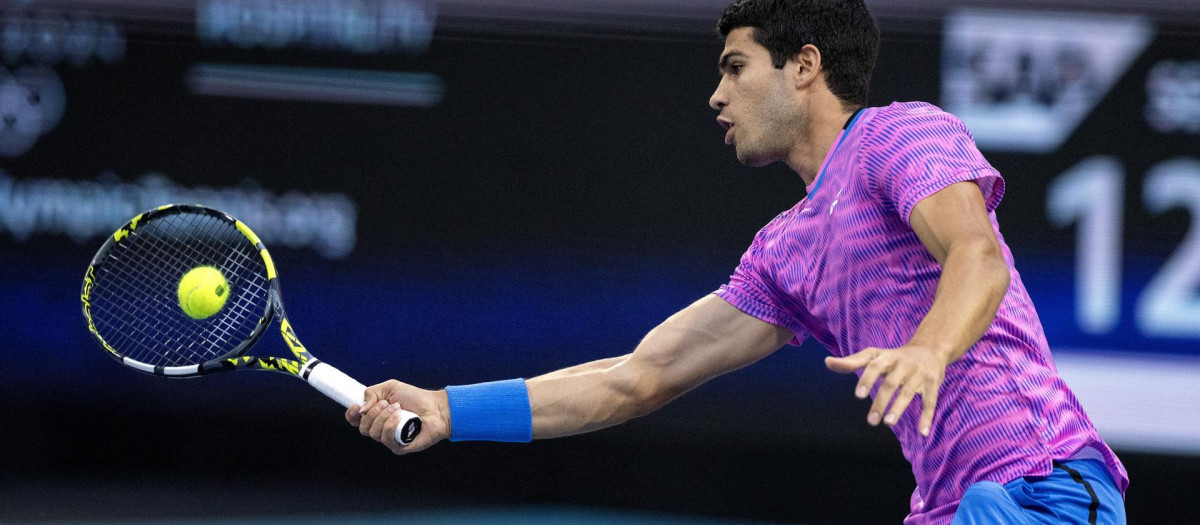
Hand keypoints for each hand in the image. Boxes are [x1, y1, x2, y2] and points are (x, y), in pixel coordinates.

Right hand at [346, 380, 449, 454]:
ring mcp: (389, 439)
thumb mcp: (390, 388)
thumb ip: (371, 393)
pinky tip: (401, 418)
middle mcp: (380, 428)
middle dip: (373, 413)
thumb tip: (360, 409)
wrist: (435, 408)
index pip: (354, 420)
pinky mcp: (399, 447)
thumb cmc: (415, 398)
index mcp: (375, 415)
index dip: (351, 415)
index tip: (356, 407)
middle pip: (362, 428)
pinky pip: (386, 440)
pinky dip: (391, 426)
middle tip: (387, 403)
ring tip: (398, 409)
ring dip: (384, 417)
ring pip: (373, 433)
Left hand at [824, 345, 946, 436]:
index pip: (874, 366)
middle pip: (891, 384)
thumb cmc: (894, 357)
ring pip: (908, 393)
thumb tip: (827, 362)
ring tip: (888, 423)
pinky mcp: (933, 383)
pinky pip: (930, 402)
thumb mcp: (874, 356)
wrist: (930, 349)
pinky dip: (927, 417)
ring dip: (898, 409)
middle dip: (881, 402)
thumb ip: (851, 362)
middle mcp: (903, 364)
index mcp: (886, 357)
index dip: (867, 379)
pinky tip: (922, 433)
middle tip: (871, 421)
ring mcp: (919, 374)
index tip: (858, 395)